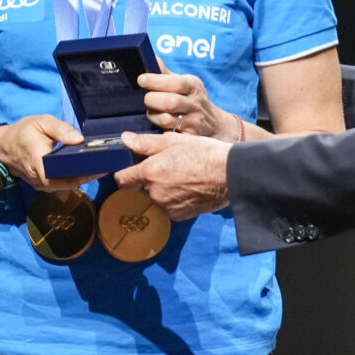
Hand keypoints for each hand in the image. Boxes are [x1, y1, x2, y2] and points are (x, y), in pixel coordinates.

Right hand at [0, 115, 103, 191]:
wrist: (4, 147)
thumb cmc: (23, 132)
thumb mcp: (41, 122)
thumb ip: (60, 129)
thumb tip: (80, 139)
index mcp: (37, 160)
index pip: (61, 174)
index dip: (82, 173)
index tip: (100, 166)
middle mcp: (39, 178)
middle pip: (67, 182)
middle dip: (88, 175)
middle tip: (108, 165)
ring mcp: (41, 184)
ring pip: (66, 185)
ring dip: (84, 178)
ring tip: (103, 167)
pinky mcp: (44, 185)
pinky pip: (62, 184)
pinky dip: (76, 178)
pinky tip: (90, 170)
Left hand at [116, 131, 231, 219]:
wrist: (231, 175)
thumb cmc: (205, 153)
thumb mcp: (174, 141)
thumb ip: (146, 142)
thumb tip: (125, 139)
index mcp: (151, 173)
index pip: (122, 179)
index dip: (125, 171)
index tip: (132, 165)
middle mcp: (155, 193)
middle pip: (139, 187)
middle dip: (146, 178)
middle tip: (164, 165)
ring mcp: (167, 207)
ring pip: (154, 197)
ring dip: (160, 188)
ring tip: (180, 175)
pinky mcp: (179, 216)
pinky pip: (168, 206)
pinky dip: (172, 198)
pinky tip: (187, 186)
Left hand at [138, 62, 240, 140]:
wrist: (214, 124)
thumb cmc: (192, 99)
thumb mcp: (185, 83)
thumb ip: (166, 74)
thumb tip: (152, 58)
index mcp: (193, 86)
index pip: (176, 83)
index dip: (156, 81)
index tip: (141, 79)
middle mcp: (195, 104)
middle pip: (170, 102)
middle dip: (152, 100)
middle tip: (146, 99)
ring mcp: (193, 122)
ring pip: (166, 120)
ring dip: (153, 116)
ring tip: (151, 113)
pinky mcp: (189, 138)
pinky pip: (169, 137)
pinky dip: (159, 134)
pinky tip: (154, 130)